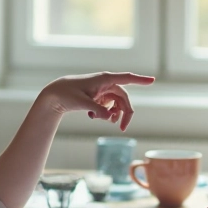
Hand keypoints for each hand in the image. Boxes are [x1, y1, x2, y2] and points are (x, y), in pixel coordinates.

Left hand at [40, 72, 154, 130]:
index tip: (152, 80)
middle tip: (123, 129)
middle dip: (124, 113)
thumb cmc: (67, 94)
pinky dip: (104, 114)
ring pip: (116, 104)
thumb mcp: (83, 103)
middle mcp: (105, 83)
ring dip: (112, 114)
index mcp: (104, 79)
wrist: (54, 95)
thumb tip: (110, 117)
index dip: (140, 80)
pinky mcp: (97, 96)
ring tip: (99, 119)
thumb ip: (98, 110)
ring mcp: (102, 90)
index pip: (126, 78)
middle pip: (123, 98)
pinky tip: (92, 117)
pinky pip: (108, 107)